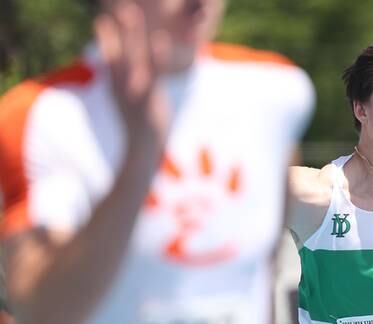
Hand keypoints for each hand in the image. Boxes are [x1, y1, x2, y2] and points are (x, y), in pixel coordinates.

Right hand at [95, 1, 169, 144]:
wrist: (140, 150)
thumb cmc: (140, 126)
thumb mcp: (129, 103)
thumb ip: (127, 86)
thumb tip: (125, 80)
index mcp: (116, 84)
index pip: (109, 54)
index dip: (107, 36)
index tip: (104, 18)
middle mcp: (120, 83)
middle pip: (118, 49)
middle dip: (118, 27)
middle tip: (120, 5)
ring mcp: (132, 89)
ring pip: (132, 55)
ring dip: (131, 33)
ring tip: (131, 11)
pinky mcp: (148, 96)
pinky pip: (153, 72)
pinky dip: (155, 55)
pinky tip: (159, 39)